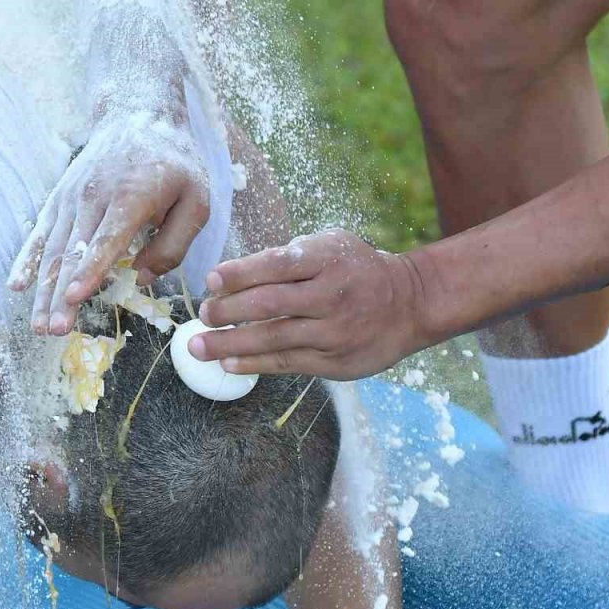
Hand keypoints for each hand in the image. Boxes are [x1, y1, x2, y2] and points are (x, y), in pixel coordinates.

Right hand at [7, 116, 210, 334]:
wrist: (137, 116)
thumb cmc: (174, 163)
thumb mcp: (197, 199)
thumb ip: (175, 242)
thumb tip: (144, 277)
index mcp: (132, 196)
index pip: (106, 239)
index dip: (89, 270)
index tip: (74, 297)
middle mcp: (94, 196)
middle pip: (73, 253)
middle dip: (60, 295)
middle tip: (53, 331)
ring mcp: (71, 197)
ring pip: (53, 250)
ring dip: (43, 290)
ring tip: (39, 327)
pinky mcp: (60, 199)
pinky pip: (40, 233)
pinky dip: (27, 260)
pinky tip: (16, 285)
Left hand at [195, 230, 428, 378]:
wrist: (409, 304)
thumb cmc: (358, 269)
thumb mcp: (333, 245)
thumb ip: (292, 256)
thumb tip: (237, 273)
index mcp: (327, 259)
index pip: (277, 264)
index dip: (240, 272)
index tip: (211, 279)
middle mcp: (331, 295)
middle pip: (270, 303)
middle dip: (229, 309)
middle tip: (203, 313)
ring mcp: (333, 331)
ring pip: (274, 337)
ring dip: (230, 343)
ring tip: (199, 346)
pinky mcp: (334, 361)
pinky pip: (286, 362)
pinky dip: (254, 363)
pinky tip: (228, 363)